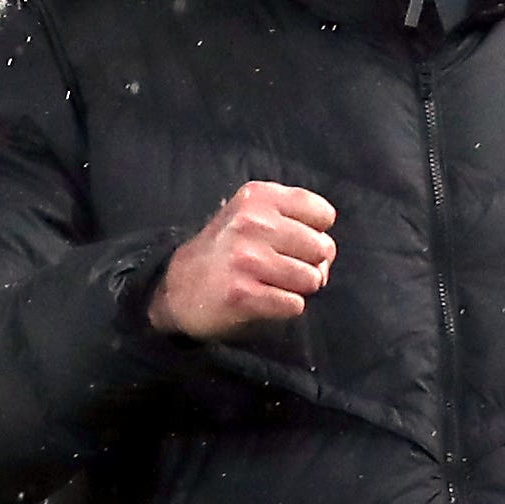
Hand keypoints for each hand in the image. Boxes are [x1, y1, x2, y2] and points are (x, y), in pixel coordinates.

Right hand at [148, 181, 337, 338]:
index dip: (317, 232)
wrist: (176, 288)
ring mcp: (247, 258)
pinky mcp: (242, 294)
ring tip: (275, 284)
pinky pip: (294, 304)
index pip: (323, 214)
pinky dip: (286, 306)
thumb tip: (328, 253)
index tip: (297, 242)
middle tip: (286, 268)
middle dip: (313, 263)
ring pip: (312, 278)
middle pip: (322, 248)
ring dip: (299, 287)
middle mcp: (252, 222)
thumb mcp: (252, 215)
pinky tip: (265, 299)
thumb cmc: (225, 250)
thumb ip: (293, 220)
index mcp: (258, 196)